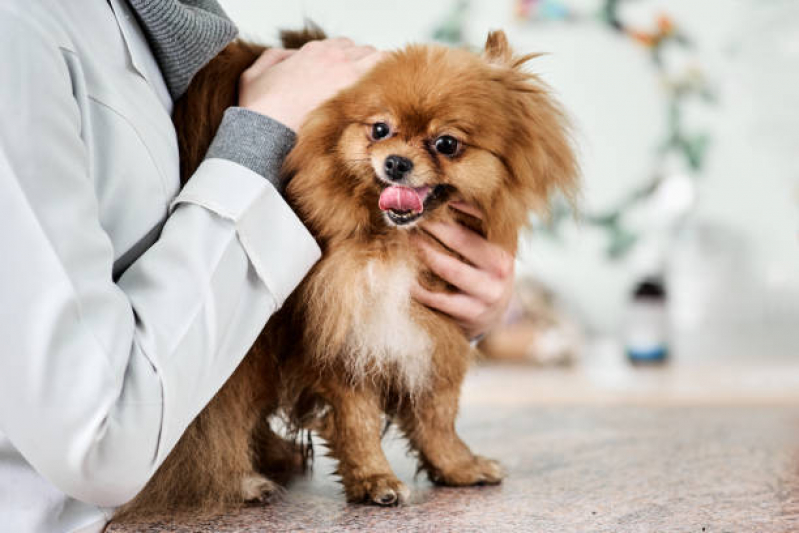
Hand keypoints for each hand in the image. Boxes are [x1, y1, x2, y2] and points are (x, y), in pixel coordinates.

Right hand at [239, 38, 384, 130]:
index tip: (347, 77)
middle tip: (364, 88)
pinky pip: (382, 78)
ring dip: (378, 73)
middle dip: (366, 66)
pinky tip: (382, 101)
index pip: (344, 47)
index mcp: (313, 52)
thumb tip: (291, 56)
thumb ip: (275, 57)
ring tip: (377, 94)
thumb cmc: (259, 109)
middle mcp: (332, 57)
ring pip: (378, 59)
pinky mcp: (354, 93)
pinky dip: (384, 86)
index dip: (347, 62)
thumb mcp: (254, 74)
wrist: (266, 130)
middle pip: (364, 52)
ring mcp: (346, 72)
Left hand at [411, 202, 514, 339]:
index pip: (480, 216)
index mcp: (505, 245)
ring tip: (404, 238)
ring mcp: (488, 292)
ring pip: (446, 266)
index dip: (453, 202)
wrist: (490, 315)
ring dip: (420, 250)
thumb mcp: (486, 249)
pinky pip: (436, 296)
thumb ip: (470, 226)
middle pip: (459, 238)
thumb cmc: (480, 272)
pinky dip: (416, 284)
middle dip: (430, 225)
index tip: (429, 193)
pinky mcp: (472, 313)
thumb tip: (437, 193)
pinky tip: (402, 273)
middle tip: (408, 214)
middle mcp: (502, 267)